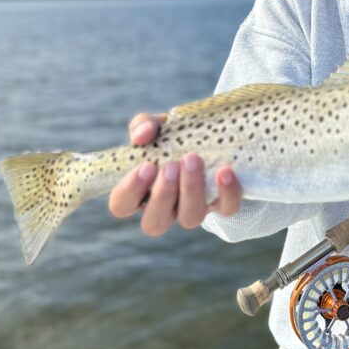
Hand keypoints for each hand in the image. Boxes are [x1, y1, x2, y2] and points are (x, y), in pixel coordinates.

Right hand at [108, 111, 242, 235]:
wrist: (211, 136)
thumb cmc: (172, 136)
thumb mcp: (155, 126)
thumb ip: (143, 126)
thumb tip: (142, 135)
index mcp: (140, 192)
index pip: (121, 205)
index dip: (129, 190)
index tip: (146, 165)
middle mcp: (165, 209)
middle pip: (154, 223)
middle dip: (162, 195)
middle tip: (170, 165)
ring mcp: (193, 210)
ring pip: (190, 218)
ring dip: (191, 190)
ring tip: (193, 159)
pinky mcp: (222, 205)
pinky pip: (226, 209)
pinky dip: (227, 192)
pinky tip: (225, 170)